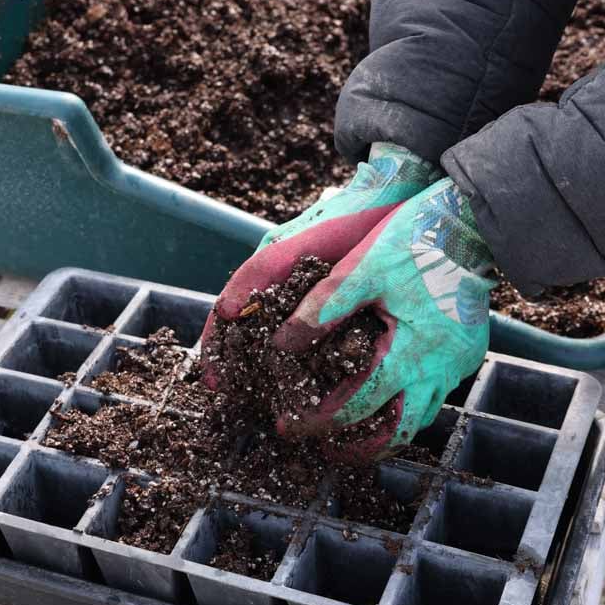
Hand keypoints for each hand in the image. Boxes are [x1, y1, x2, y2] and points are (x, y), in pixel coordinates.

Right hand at [201, 143, 439, 386]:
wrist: (392, 204)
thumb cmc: (343, 220)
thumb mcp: (297, 246)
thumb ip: (260, 272)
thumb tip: (226, 312)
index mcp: (265, 274)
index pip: (227, 317)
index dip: (216, 349)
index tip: (212, 381)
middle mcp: (284, 291)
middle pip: (251, 337)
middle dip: (241, 368)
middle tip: (238, 400)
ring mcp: (310, 302)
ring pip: (283, 346)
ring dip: (273, 372)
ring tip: (272, 401)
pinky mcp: (340, 311)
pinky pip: (317, 346)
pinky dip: (307, 366)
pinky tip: (313, 386)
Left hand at [273, 178, 496, 455]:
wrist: (472, 221)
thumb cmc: (415, 240)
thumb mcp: (362, 269)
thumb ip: (323, 308)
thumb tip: (282, 342)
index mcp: (411, 353)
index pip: (358, 406)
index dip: (320, 420)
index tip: (291, 424)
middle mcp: (440, 368)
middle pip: (398, 432)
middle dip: (359, 447)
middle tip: (326, 447)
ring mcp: (458, 363)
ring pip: (420, 417)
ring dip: (385, 430)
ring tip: (350, 431)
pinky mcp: (467, 352)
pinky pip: (434, 393)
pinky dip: (405, 403)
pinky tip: (384, 394)